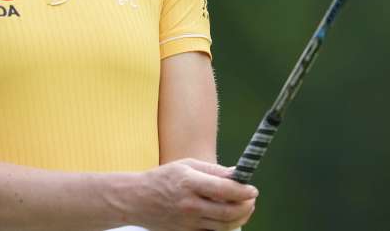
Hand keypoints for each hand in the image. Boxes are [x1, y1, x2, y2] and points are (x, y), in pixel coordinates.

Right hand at [119, 158, 257, 230]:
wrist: (137, 200)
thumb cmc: (163, 178)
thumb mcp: (187, 165)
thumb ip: (214, 170)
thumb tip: (237, 173)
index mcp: (190, 183)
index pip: (226, 189)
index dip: (244, 191)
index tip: (253, 189)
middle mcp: (190, 205)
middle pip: (229, 212)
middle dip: (247, 206)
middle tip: (251, 199)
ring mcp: (188, 222)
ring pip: (224, 227)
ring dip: (240, 218)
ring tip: (244, 208)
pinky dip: (225, 227)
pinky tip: (227, 218)